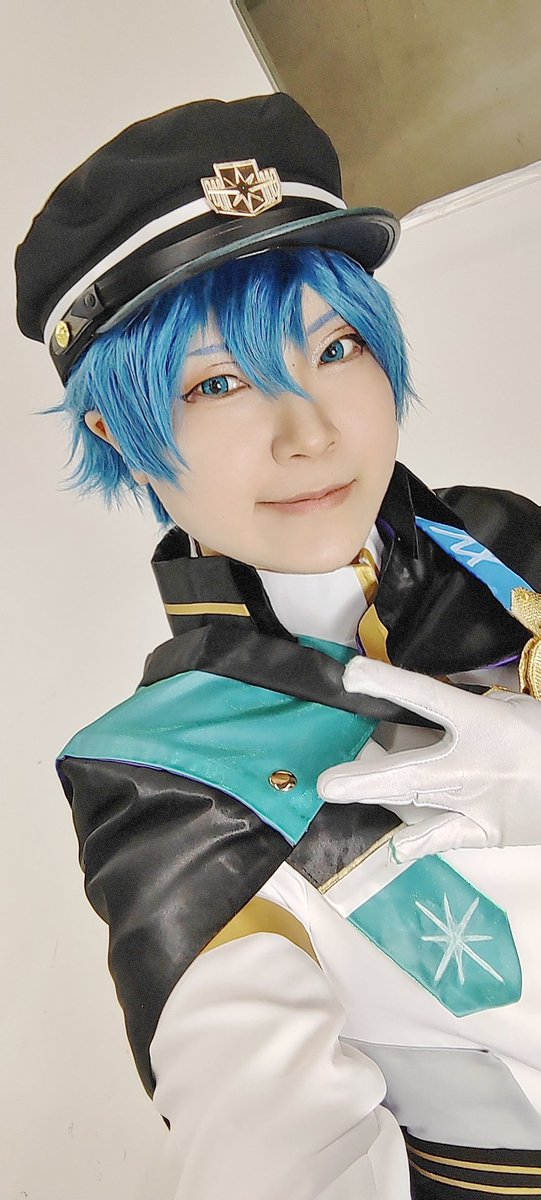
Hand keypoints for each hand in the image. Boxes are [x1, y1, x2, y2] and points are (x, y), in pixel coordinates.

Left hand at [317, 656, 540, 861]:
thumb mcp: (520, 706)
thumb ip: (481, 698)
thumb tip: (445, 688)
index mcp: (485, 724)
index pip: (426, 697)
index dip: (386, 684)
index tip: (352, 675)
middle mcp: (473, 765)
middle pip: (409, 769)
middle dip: (365, 773)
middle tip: (325, 780)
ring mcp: (478, 804)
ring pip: (417, 801)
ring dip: (376, 796)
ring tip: (338, 793)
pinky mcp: (488, 832)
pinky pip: (448, 838)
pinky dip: (420, 843)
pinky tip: (394, 847)